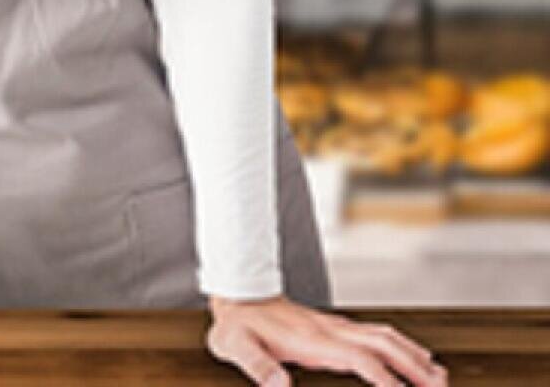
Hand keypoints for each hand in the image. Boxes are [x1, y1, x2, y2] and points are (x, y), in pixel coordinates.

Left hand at [207, 294, 448, 385]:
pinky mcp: (335, 327)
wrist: (237, 296)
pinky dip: (401, 345)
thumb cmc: (237, 326)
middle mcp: (331, 330)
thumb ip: (257, 366)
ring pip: (385, 337)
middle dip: (415, 366)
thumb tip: (278, 386)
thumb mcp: (236, 347)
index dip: (386, 378)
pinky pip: (376, 334)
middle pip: (384, 345)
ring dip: (414, 355)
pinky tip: (413, 356)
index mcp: (313, 340)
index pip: (360, 359)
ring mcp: (335, 326)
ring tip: (439, 376)